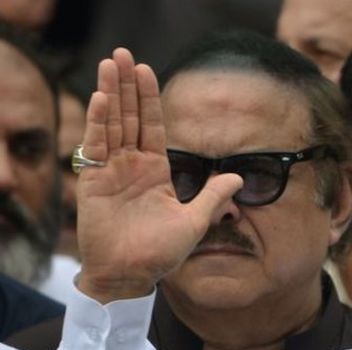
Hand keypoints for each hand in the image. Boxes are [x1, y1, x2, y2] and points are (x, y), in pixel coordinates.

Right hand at [75, 48, 241, 302]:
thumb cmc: (161, 253)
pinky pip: (96, 147)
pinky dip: (98, 122)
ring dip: (110, 94)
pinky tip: (101, 99)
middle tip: (122, 54)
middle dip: (127, 86)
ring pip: (111, 124)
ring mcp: (111, 171)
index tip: (148, 70)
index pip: (153, 126)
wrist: (132, 275)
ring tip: (109, 64)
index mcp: (156, 171)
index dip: (150, 99)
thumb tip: (239, 176)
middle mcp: (132, 165)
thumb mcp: (195, 222)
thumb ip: (213, 196)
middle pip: (130, 117)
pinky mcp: (93, 182)